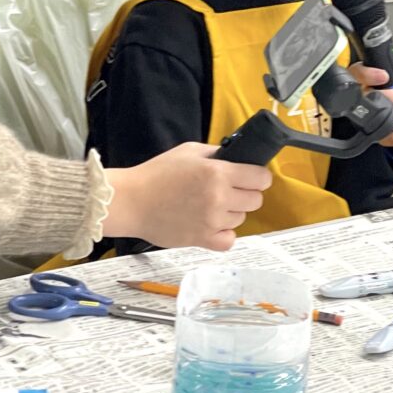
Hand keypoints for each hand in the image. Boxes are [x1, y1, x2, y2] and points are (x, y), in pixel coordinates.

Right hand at [103, 144, 271, 251]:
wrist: (132, 201)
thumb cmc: (157, 173)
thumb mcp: (190, 151)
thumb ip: (216, 153)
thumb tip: (236, 157)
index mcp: (218, 173)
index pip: (261, 178)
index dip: (259, 176)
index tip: (252, 177)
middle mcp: (219, 198)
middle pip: (255, 200)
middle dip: (246, 193)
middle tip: (230, 190)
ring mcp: (211, 221)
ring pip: (241, 219)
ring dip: (232, 212)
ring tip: (212, 205)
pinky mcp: (201, 239)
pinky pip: (229, 241)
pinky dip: (224, 234)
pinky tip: (213, 224)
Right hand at [349, 57, 392, 147]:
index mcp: (367, 75)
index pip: (357, 72)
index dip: (368, 75)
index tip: (384, 77)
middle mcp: (362, 95)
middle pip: (363, 97)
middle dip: (387, 97)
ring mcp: (367, 115)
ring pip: (370, 118)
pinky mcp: (375, 133)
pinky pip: (380, 138)